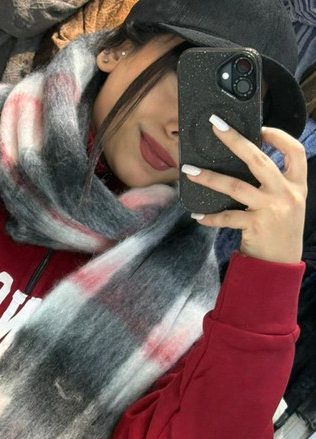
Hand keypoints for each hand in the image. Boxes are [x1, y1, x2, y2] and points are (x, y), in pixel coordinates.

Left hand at [182, 118, 307, 264]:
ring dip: (210, 178)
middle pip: (259, 161)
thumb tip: (243, 163)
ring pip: (235, 187)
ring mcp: (270, 209)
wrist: (281, 264)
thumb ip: (274, 185)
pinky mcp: (255, 226)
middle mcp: (285, 194)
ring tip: (189, 171)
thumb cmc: (279, 230)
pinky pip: (227, 217)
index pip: (294, 151)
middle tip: (216, 126)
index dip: (278, 136)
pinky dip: (210, 217)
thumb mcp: (287, 204)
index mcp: (296, 185)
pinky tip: (197, 216)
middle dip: (236, 141)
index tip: (260, 128)